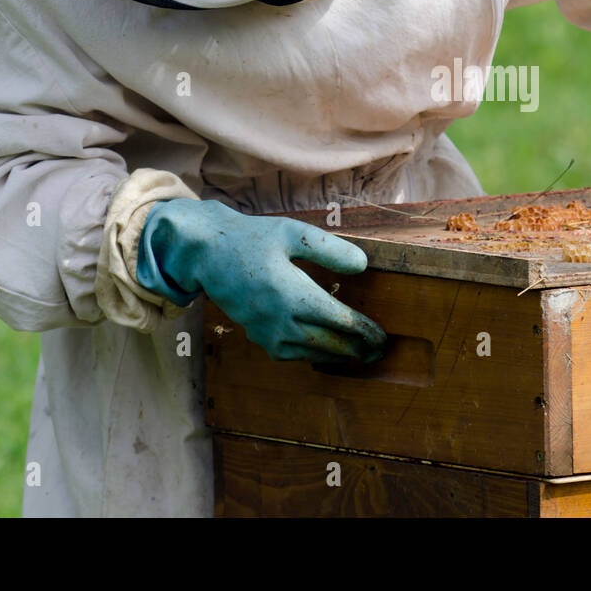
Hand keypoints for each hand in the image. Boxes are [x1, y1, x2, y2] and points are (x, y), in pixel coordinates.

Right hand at [135, 199, 385, 361]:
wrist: (208, 254)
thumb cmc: (252, 239)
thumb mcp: (293, 233)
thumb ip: (330, 249)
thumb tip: (363, 265)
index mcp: (292, 293)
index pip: (339, 321)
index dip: (365, 331)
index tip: (383, 336)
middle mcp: (279, 319)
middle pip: (329, 343)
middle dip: (357, 349)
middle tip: (380, 351)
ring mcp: (266, 331)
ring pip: (310, 354)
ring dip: (338, 357)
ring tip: (361, 356)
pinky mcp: (257, 335)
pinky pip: (290, 355)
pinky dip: (312, 356)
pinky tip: (327, 352)